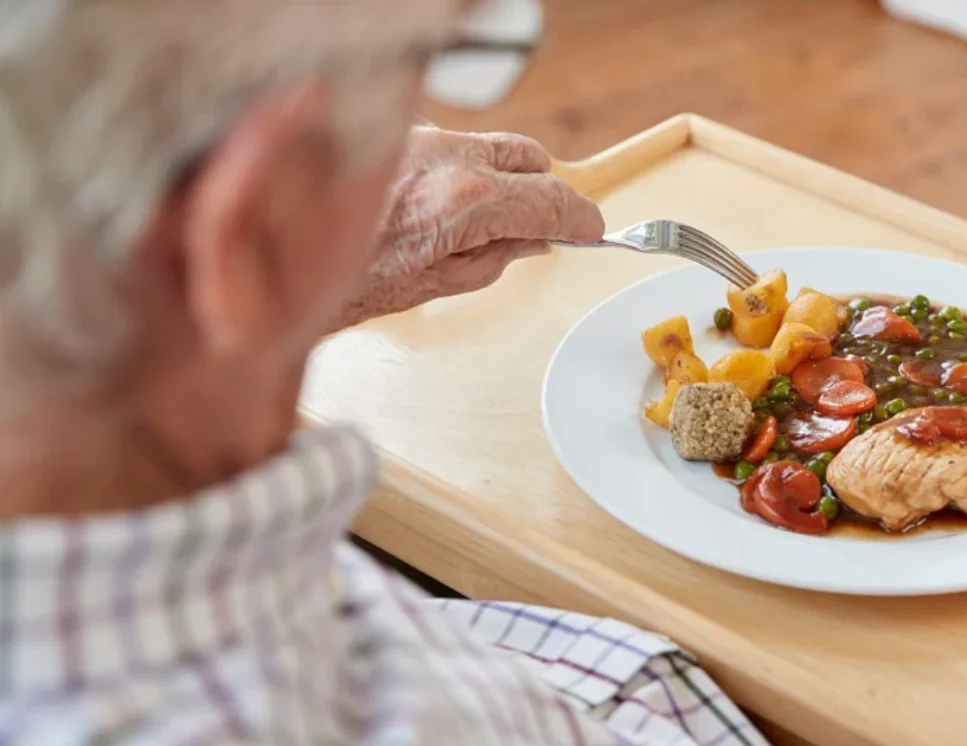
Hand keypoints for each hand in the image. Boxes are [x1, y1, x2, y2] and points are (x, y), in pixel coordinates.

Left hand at [340, 127, 604, 327]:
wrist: (273, 263)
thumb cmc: (344, 284)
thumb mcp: (437, 286)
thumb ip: (496, 258)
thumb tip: (532, 242)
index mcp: (464, 203)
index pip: (551, 199)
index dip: (580, 218)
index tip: (590, 230)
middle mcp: (444, 158)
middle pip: (530, 157)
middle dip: (542, 189)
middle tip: (540, 225)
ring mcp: (416, 140)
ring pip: (489, 144)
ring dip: (499, 176)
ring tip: (480, 219)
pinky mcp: (391, 135)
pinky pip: (444, 143)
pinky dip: (453, 168)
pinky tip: (432, 202)